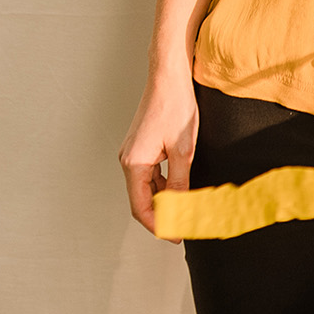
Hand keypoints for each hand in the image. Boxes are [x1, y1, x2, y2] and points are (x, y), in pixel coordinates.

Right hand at [119, 67, 197, 238]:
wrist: (168, 78)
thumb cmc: (174, 106)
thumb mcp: (183, 149)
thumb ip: (180, 181)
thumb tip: (180, 207)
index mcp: (134, 163)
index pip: (140, 207)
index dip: (158, 225)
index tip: (175, 236)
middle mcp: (128, 159)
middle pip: (141, 199)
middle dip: (161, 215)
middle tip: (183, 226)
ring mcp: (133, 153)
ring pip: (146, 187)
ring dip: (163, 200)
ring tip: (185, 210)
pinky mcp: (141, 146)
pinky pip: (149, 174)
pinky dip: (163, 185)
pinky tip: (180, 188)